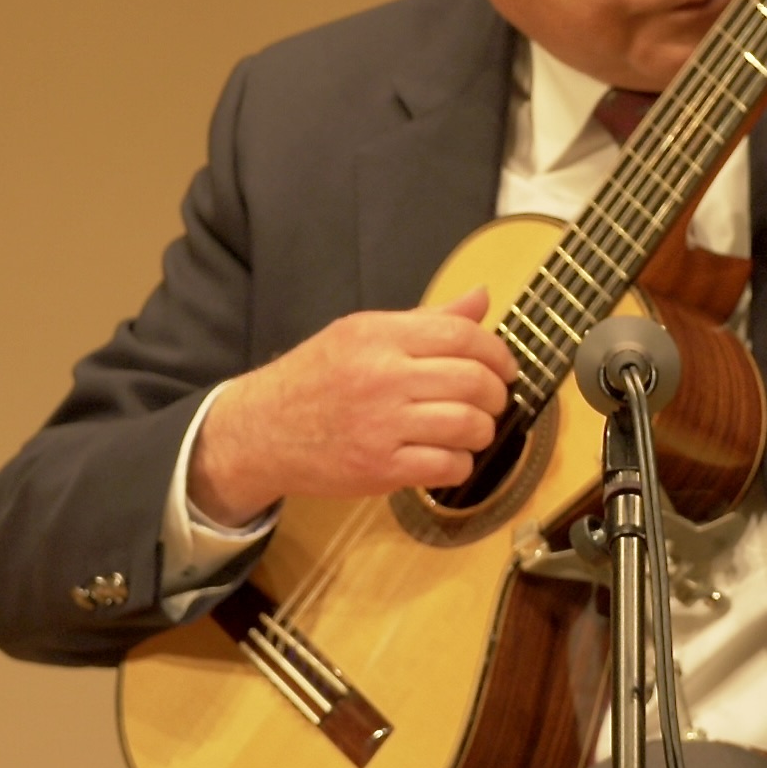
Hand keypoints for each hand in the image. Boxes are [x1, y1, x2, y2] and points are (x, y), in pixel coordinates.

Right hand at [187, 288, 515, 523]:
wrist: (262, 430)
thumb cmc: (316, 379)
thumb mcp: (361, 333)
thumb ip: (425, 320)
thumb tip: (481, 299)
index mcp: (378, 335)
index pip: (461, 335)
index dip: (497, 352)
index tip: (504, 367)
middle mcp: (381, 376)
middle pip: (472, 381)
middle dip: (497, 394)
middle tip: (493, 400)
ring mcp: (381, 425)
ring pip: (467, 425)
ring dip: (483, 430)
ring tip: (474, 430)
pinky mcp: (380, 468)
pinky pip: (447, 467)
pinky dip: (460, 464)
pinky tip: (449, 457)